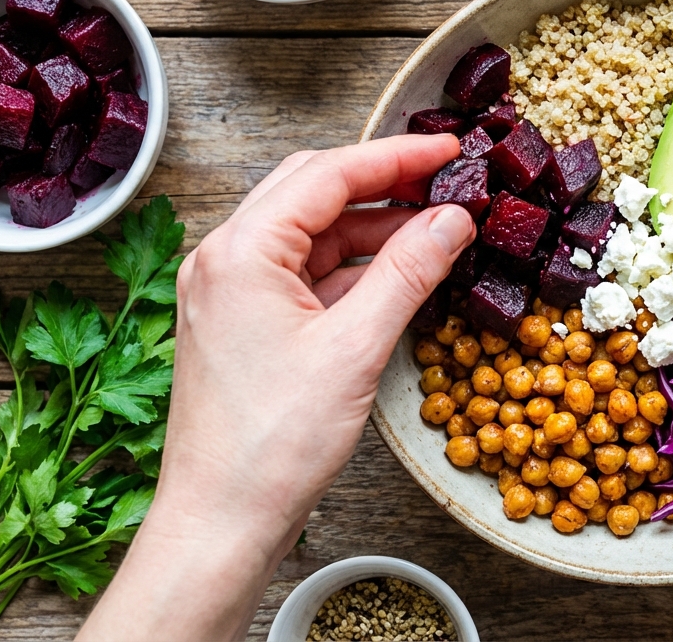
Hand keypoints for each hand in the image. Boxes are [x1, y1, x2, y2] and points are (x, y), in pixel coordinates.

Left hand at [80, 135, 474, 641]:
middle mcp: (226, 260)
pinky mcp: (246, 325)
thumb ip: (408, 272)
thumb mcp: (355, 348)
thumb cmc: (270, 445)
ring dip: (373, 228)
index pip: (327, 174)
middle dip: (384, 182)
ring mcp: (232, 293)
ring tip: (437, 230)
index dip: (398, 157)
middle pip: (314, 191)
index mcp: (240, 251)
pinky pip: (306, 275)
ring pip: (312, 234)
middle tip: (446, 181)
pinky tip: (400, 275)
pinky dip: (354, 268)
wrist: (220, 522)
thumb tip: (452, 220)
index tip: (452, 151)